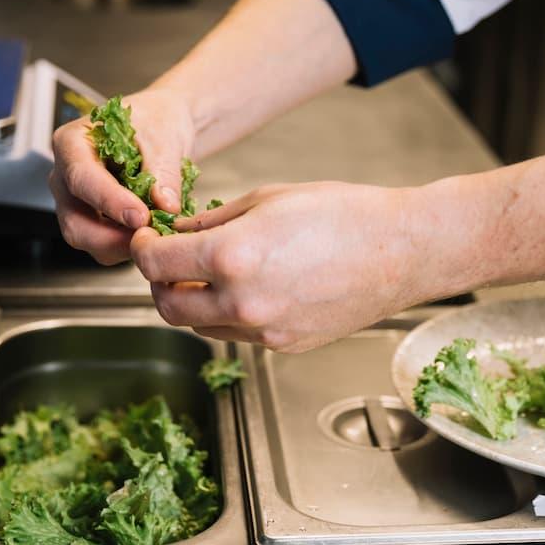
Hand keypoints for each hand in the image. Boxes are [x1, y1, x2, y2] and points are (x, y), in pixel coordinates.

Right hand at [50, 88, 195, 264]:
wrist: (162, 130)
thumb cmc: (154, 123)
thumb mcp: (163, 138)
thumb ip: (163, 172)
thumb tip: (166, 207)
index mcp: (72, 143)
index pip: (81, 178)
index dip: (109, 202)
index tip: (140, 217)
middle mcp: (65, 176)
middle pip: (74, 221)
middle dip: (111, 237)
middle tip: (150, 236)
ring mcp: (75, 202)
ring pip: (86, 239)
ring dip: (121, 246)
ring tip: (155, 234)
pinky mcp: (91, 220)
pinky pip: (102, 245)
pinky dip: (126, 247)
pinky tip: (150, 235)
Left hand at [129, 181, 430, 351]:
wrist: (402, 252)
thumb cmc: (345, 214)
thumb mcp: (268, 198)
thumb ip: (213, 221)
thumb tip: (179, 234)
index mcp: (232, 257)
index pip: (155, 263)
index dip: (142, 247)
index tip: (148, 238)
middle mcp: (243, 303)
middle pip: (167, 306)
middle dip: (158, 282)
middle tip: (168, 260)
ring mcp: (264, 331)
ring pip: (199, 327)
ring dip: (191, 302)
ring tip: (207, 273)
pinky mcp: (284, 346)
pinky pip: (237, 335)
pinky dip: (227, 315)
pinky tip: (247, 288)